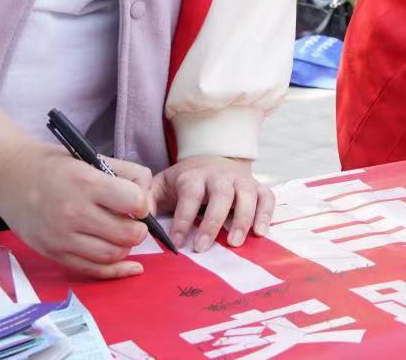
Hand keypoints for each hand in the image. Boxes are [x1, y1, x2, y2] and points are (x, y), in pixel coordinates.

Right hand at [0, 142, 152, 279]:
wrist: (10, 178)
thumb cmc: (56, 166)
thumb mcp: (92, 157)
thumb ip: (127, 174)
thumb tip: (148, 201)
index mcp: (86, 183)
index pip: (134, 202)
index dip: (143, 204)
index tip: (137, 203)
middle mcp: (74, 212)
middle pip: (127, 234)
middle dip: (139, 229)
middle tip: (134, 222)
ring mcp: (62, 237)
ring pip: (113, 254)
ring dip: (127, 247)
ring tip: (122, 234)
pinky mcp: (54, 253)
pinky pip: (93, 270)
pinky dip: (117, 271)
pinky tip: (131, 266)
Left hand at [154, 155, 275, 252]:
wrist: (213, 159)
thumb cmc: (186, 180)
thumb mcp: (162, 184)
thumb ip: (148, 199)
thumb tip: (138, 216)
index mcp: (194, 176)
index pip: (190, 195)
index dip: (183, 219)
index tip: (176, 242)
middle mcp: (220, 176)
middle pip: (221, 195)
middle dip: (212, 222)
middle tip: (203, 247)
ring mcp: (241, 180)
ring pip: (247, 195)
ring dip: (243, 219)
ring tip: (235, 242)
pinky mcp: (258, 186)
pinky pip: (267, 197)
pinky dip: (266, 214)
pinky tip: (260, 232)